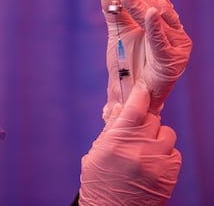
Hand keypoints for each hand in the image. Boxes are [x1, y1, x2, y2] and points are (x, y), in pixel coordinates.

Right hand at [79, 80, 180, 205]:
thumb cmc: (98, 182)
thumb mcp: (96, 152)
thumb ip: (111, 128)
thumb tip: (122, 108)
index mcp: (117, 141)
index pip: (135, 107)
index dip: (139, 94)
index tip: (142, 88)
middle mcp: (140, 149)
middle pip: (152, 118)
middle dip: (144, 120)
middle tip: (136, 130)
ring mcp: (157, 163)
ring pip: (167, 134)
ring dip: (157, 136)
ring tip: (145, 148)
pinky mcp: (169, 176)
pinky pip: (174, 153)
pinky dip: (165, 154)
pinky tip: (153, 161)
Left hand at [101, 0, 191, 119]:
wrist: (129, 93)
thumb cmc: (127, 63)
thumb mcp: (118, 33)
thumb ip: (113, 12)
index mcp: (162, 23)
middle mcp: (173, 31)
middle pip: (158, 3)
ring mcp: (176, 45)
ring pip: (159, 17)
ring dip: (139, 4)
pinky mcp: (172, 60)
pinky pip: (162, 40)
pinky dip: (155, 26)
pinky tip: (148, 13)